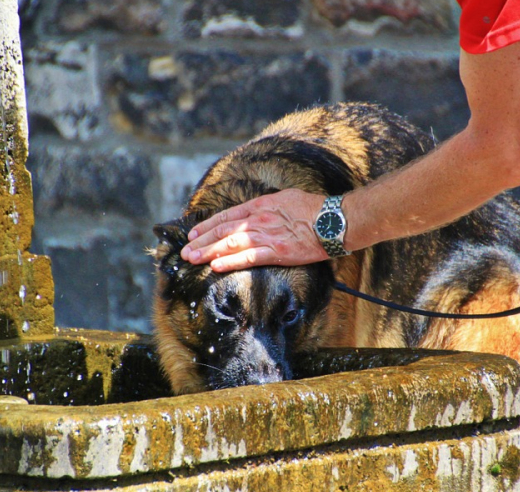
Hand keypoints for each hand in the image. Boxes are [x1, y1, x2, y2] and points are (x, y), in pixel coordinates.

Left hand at [180, 189, 329, 271]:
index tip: (194, 233)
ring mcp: (266, 235)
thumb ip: (267, 206)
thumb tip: (256, 211)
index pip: (227, 216)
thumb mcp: (286, 198)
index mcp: (260, 205)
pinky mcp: (276, 251)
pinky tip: (215, 266)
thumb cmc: (313, 208)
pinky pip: (248, 258)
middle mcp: (259, 219)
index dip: (208, 225)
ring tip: (193, 258)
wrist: (333, 220)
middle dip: (202, 241)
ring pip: (230, 244)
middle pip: (223, 230)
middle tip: (186, 251)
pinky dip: (230, 262)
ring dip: (209, 252)